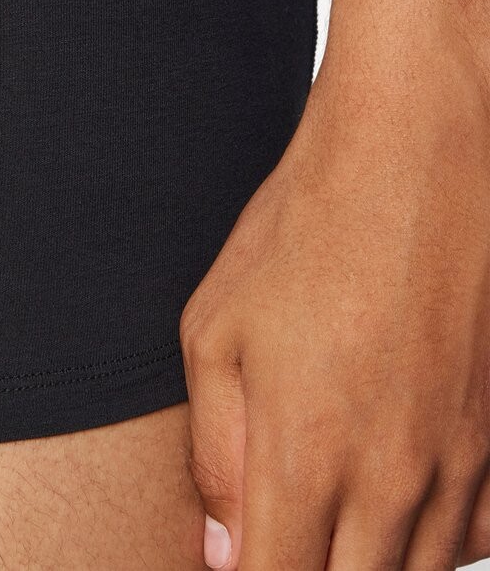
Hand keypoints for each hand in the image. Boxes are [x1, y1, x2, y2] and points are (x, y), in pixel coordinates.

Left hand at [179, 26, 489, 569]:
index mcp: (307, 453)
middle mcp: (393, 476)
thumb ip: (216, 450)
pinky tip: (400, 500)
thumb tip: (224, 549)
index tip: (240, 560)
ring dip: (373, 560)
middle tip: (286, 534)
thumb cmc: (305, 225)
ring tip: (335, 521)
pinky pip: (477, 531)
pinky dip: (436, 536)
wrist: (416, 151)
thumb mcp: (218, 325)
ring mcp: (460, 459)